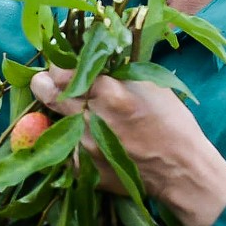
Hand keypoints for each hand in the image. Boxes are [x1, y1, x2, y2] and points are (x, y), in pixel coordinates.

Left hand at [29, 65, 225, 225]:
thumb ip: (115, 73)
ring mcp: (83, 145)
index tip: (60, 67)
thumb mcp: (149, 85)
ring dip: (60, 114)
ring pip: (53, 121)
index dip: (58, 67)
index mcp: (109, 93)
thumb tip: (90, 56)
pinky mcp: (81, 168)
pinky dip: (71, 141)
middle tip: (46, 82)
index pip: (62, 72)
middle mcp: (90, 118)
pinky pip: (64, 149)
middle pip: (47, 93)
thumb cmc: (171, 122)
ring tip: (74, 112)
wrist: (181, 169)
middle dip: (44, 84)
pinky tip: (88, 140)